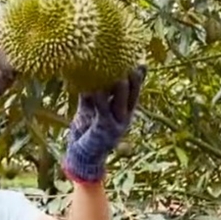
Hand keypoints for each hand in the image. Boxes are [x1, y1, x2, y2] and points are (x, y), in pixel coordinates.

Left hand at [63, 64, 146, 183]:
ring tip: (118, 73)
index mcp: (123, 111)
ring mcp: (116, 124)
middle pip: (132, 95)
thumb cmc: (86, 131)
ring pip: (120, 102)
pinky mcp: (104, 130)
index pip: (133, 92)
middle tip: (132, 63)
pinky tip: (95, 89)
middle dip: (134, 80)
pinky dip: (99, 99)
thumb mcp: (90, 111)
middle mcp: (124, 117)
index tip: (140, 63)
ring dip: (119, 88)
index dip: (138, 78)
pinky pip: (103, 111)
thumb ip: (92, 96)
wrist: (81, 156)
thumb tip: (87, 77)